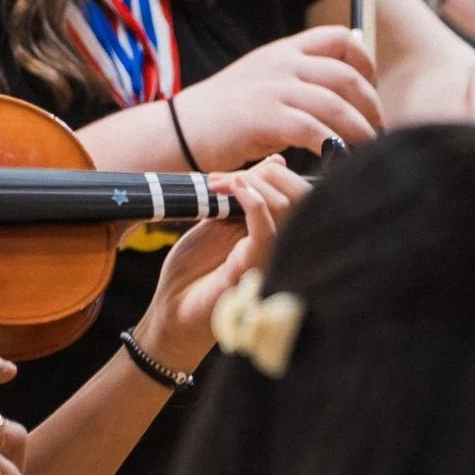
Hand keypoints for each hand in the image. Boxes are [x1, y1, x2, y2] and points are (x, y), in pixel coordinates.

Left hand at [135, 157, 310, 372]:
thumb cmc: (194, 273)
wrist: (171, 311)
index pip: (302, 195)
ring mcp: (273, 258)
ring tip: (223, 184)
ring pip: (288, 207)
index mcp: (279, 235)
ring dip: (252, 184)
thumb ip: (246, 196)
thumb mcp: (219, 222)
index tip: (229, 175)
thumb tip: (277, 163)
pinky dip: (252, 202)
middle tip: (225, 178)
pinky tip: (234, 191)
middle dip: (265, 175)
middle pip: (303, 196)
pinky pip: (266, 229)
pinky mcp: (255, 269)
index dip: (273, 174)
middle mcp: (284, 247)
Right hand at [171, 28, 382, 168]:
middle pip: (346, 75)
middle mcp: (281, 64)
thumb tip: (343, 96)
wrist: (179, 131)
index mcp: (283, 51)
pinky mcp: (263, 117)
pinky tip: (339, 160)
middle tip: (377, 130)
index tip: (369, 89)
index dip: (364, 62)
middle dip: (371, 105)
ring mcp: (272, 88)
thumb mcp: (265, 84)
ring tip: (367, 150)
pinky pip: (313, 130)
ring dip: (360, 131)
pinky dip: (334, 147)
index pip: (339, 38)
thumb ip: (299, 82)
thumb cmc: (226, 116)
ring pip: (335, 104)